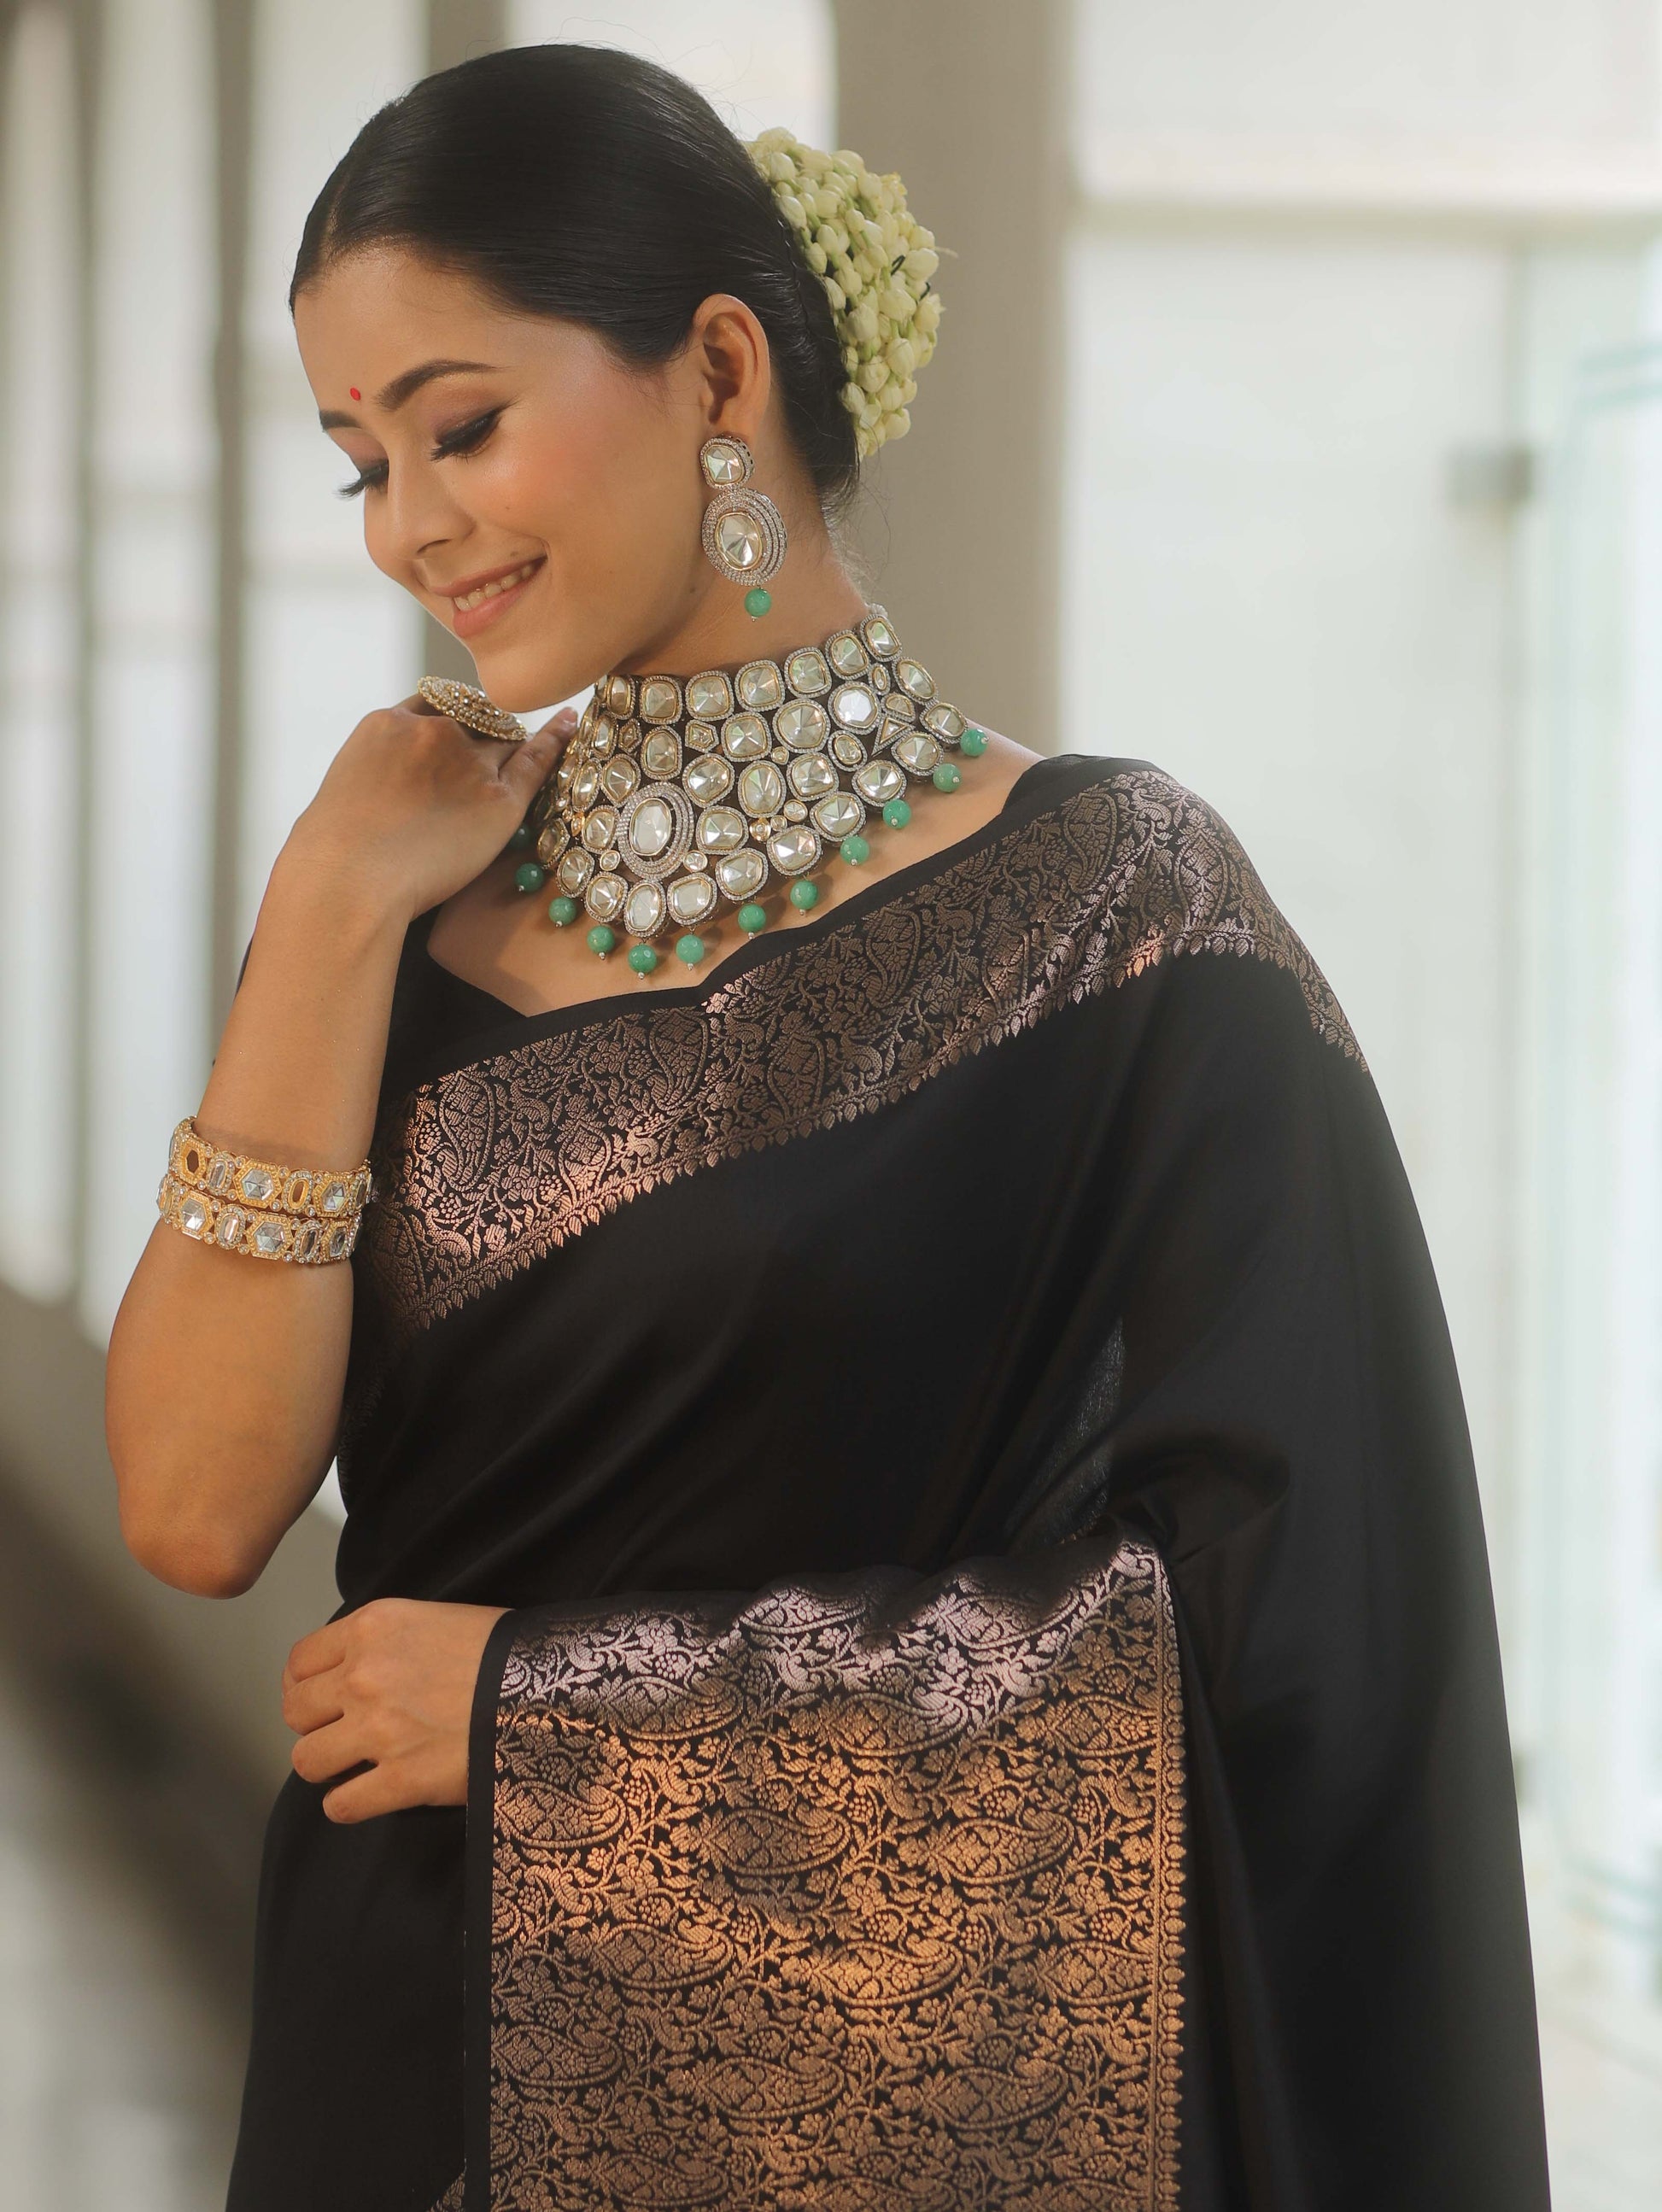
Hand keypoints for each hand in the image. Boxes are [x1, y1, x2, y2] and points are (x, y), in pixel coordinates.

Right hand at [279, 696, 576, 923]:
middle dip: (485, 728)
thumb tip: (393, 786)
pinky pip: (536, 760)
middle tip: (493, 746)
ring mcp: (469, 762)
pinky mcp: (499, 799)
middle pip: (476, 716)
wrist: (348, 878)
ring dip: (514, 742)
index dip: (455, 715)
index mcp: (389, 723)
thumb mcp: (347, 788)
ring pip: (505, 737)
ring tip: (534, 739)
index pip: (437, 702)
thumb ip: (379, 771)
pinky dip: (556, 739)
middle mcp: (434, 731)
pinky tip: (570, 724)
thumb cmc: (335, 852)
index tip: (464, 725)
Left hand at [283, 1597, 507, 1822]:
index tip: (320, 1698)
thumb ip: (386, 1642)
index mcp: (372, 1628)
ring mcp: (378, 1730)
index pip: (300, 1661)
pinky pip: (340, 1806)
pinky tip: (370, 1795)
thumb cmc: (503, 1651)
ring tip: (354, 1765)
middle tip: (341, 1732)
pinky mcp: (400, 1779)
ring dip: (327, 1766)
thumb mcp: (436, 1619)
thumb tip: (359, 1668)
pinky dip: (349, 1806)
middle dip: (315, 1725)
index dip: (304, 1684)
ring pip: (307, 1760)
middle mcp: (364, 1676)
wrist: (549, 1689)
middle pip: (295, 1712)